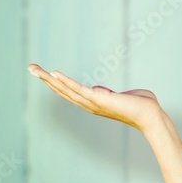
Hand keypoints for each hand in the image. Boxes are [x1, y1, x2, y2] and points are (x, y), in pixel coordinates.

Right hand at [28, 63, 163, 132]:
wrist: (151, 114)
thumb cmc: (141, 104)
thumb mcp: (120, 95)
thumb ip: (107, 92)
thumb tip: (97, 88)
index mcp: (93, 102)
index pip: (69, 92)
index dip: (55, 83)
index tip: (43, 73)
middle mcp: (89, 104)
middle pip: (62, 90)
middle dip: (45, 79)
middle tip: (30, 67)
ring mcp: (93, 103)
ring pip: (66, 90)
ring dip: (49, 79)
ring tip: (35, 69)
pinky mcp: (99, 99)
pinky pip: (79, 90)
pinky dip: (66, 82)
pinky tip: (54, 74)